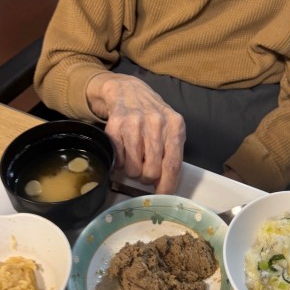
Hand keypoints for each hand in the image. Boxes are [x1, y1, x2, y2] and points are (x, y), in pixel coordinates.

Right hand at [86, 72, 185, 193]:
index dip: (167, 186)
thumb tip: (165, 185)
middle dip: (147, 177)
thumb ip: (171, 152)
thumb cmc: (152, 115)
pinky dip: (120, 161)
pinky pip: (118, 160)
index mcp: (175, 125)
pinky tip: (123, 150)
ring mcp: (134, 123)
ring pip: (133, 169)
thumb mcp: (170, 127)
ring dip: (132, 170)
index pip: (173, 164)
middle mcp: (155, 122)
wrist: (128, 90)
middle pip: (152, 171)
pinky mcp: (115, 125)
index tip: (163, 199)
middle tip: (144, 169)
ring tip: (134, 158)